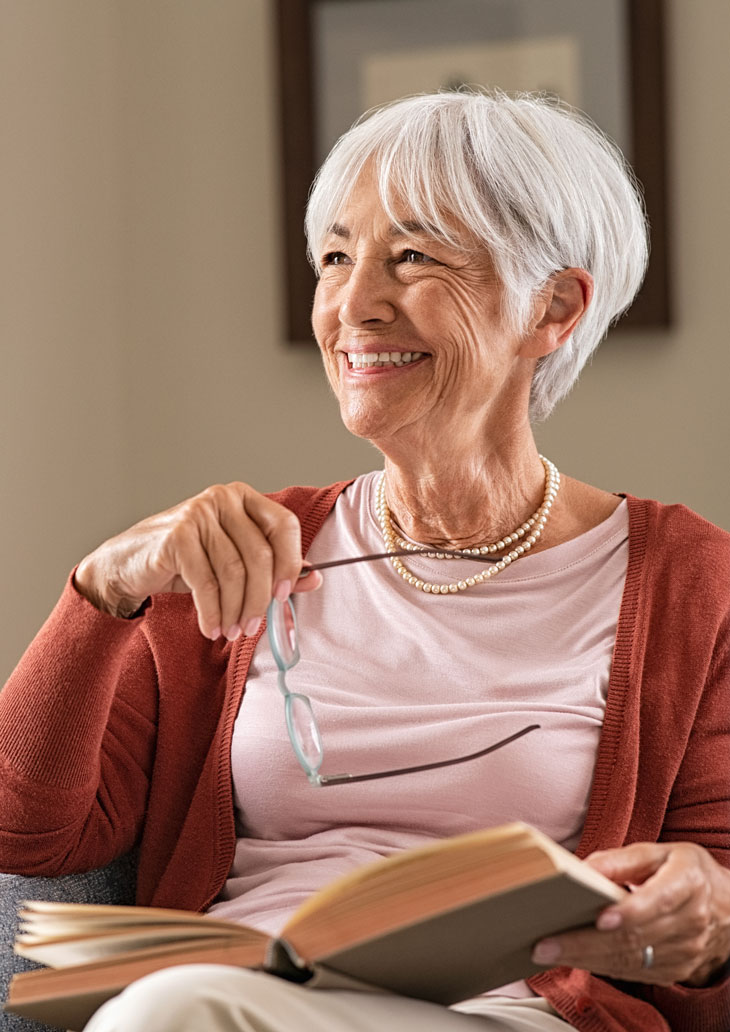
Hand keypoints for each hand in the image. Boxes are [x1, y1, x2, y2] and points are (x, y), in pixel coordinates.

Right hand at [74, 482, 322, 639]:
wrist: (128, 565)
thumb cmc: (186, 562)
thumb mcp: (233, 563)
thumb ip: (275, 568)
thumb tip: (314, 578)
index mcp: (244, 498)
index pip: (285, 525)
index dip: (291, 561)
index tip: (285, 595)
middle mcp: (223, 498)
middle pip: (260, 554)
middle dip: (260, 598)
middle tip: (254, 627)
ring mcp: (198, 513)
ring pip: (234, 572)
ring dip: (236, 610)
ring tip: (232, 631)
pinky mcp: (177, 536)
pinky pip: (207, 583)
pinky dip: (213, 611)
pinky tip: (212, 627)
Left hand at [532, 842, 729, 985]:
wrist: (726, 909)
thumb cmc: (684, 872)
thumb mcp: (659, 852)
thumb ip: (621, 859)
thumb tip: (582, 868)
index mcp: (688, 883)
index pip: (659, 901)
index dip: (630, 911)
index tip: (600, 918)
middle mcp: (690, 922)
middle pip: (634, 937)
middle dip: (586, 942)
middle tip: (547, 943)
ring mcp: (684, 951)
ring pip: (629, 959)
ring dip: (586, 958)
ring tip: (549, 952)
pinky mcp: (673, 970)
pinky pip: (632, 972)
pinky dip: (599, 967)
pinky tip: (572, 959)